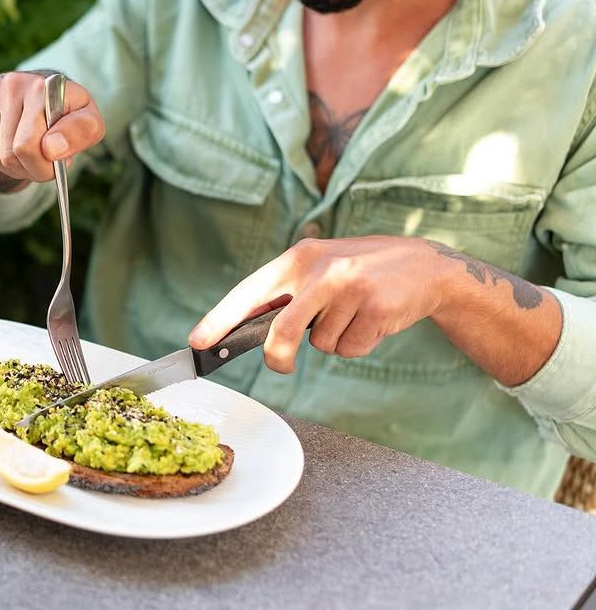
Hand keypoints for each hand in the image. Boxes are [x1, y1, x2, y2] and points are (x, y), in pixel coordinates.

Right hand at [0, 71, 104, 185]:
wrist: (44, 92)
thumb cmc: (68, 115)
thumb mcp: (90, 124)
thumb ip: (81, 134)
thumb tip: (51, 148)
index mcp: (48, 87)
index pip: (27, 146)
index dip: (42, 167)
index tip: (53, 161)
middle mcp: (16, 82)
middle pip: (9, 155)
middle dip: (27, 168)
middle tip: (40, 159)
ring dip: (10, 165)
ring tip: (25, 151)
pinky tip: (5, 138)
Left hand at [188, 236, 450, 372]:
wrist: (425, 267)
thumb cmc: (362, 271)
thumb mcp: (321, 267)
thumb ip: (289, 292)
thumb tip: (246, 328)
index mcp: (299, 257)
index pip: (249, 291)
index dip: (220, 319)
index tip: (198, 342)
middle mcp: (321, 270)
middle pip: (282, 330)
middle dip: (278, 356)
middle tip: (282, 366)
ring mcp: (350, 288)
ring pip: (322, 345)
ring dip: (336, 341)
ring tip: (355, 316)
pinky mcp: (376, 308)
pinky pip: (350, 349)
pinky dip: (359, 345)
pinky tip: (373, 320)